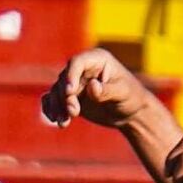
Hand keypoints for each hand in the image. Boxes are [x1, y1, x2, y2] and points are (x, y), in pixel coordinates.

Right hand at [40, 48, 164, 131]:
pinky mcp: (70, 96)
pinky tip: (55, 120)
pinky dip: (51, 109)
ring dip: (57, 106)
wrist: (130, 113)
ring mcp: (75, 82)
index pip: (77, 62)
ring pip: (57, 91)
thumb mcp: (123, 94)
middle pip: (64, 78)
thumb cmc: (131, 98)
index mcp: (98, 59)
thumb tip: (92, 86)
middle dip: (65, 97)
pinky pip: (53, 99)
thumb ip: (108, 90)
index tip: (70, 92)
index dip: (71, 75)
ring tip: (63, 123)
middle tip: (74, 113)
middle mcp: (83, 68)